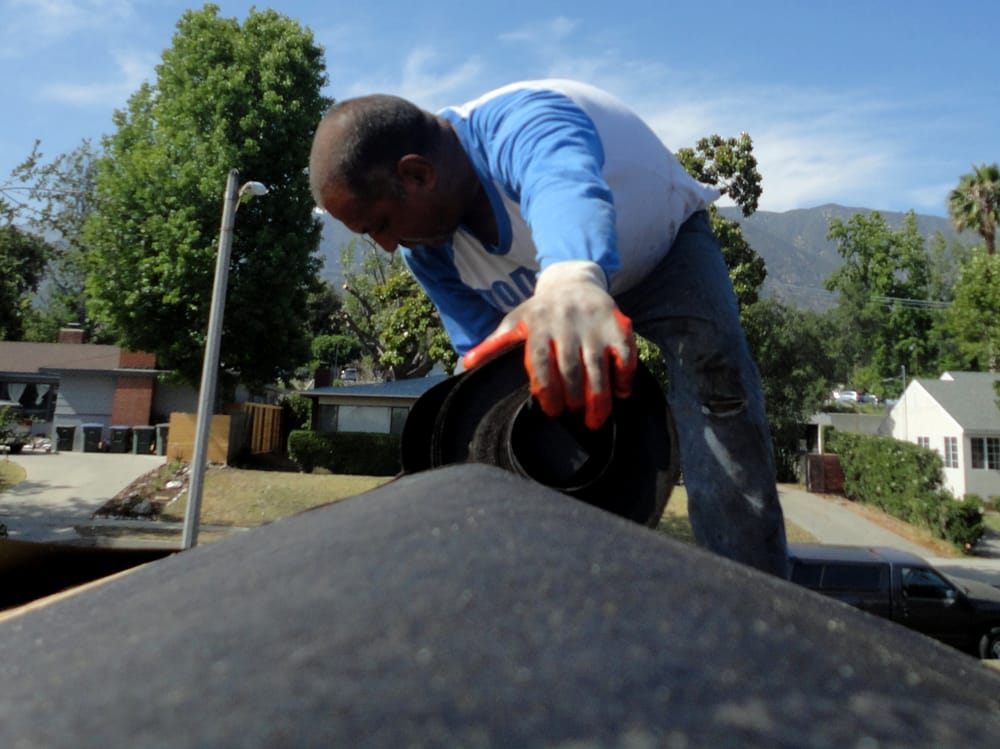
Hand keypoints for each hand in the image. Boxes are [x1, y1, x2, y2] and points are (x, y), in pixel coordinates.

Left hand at [462, 260, 636, 429]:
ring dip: (598, 397)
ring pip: (597, 366)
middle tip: (573, 418)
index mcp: (538, 325)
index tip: (551, 411)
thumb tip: (466, 364)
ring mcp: (593, 324)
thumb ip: (495, 344)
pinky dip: (624, 376)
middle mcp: (566, 323)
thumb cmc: (540, 311)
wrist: (573, 280)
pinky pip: (624, 354)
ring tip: (595, 420)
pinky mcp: (617, 323)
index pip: (540, 362)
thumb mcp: (515, 322)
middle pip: (570, 369)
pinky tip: (621, 394)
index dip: (547, 390)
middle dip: (572, 399)